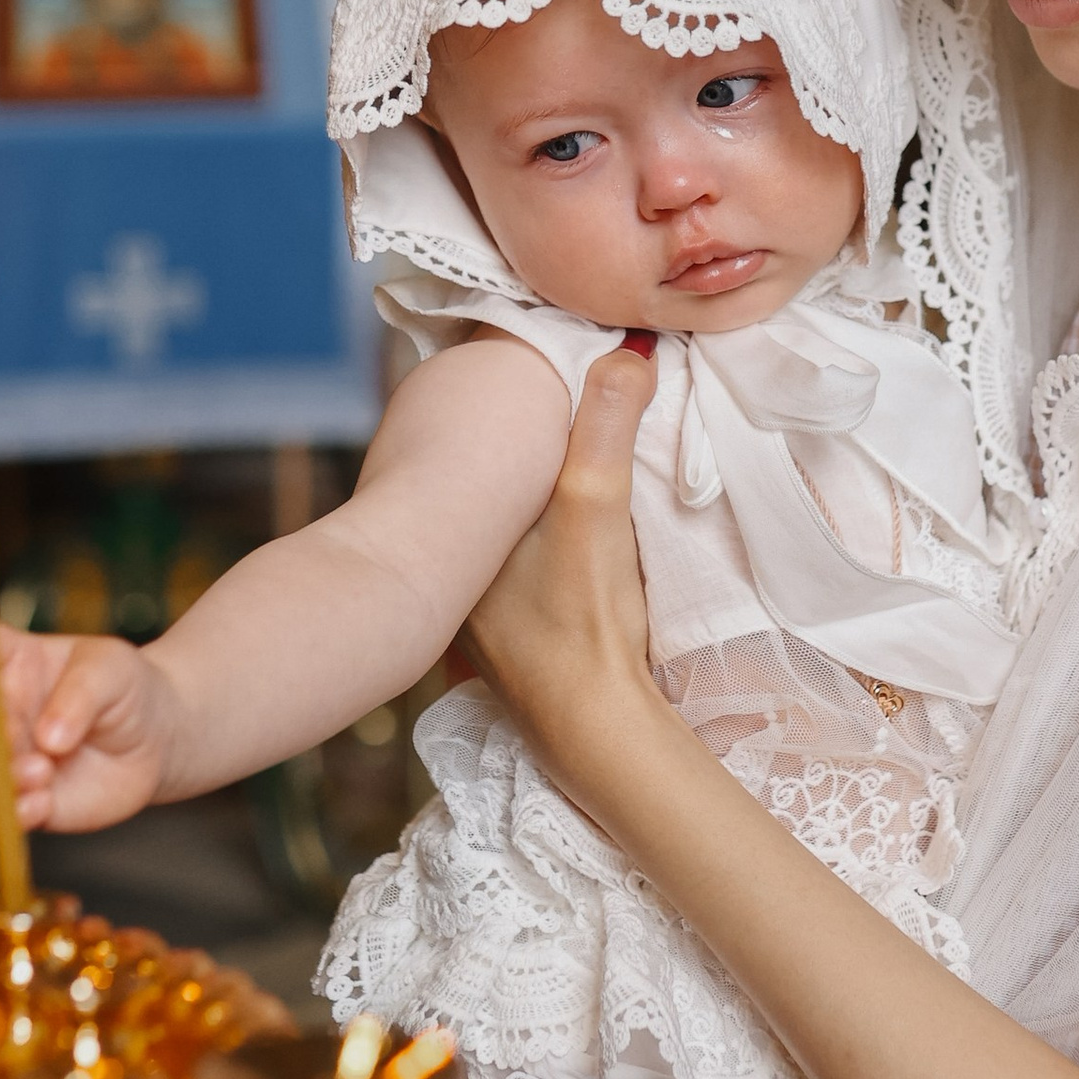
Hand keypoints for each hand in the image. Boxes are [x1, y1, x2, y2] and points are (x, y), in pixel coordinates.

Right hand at [0, 620, 176, 830]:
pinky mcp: (15, 796)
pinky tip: (44, 804)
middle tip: (14, 733)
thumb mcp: (113, 670)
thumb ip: (80, 694)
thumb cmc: (127, 690)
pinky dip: (6, 813)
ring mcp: (0, 754)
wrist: (156, 741)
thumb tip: (48, 740)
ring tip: (44, 773)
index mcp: (11, 659)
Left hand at [466, 339, 658, 809]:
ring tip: (550, 460)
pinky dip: (524, 541)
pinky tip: (551, 537)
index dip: (492, 403)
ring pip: (488, 526)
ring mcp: (470, 603)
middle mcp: (450, 561)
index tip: (524, 367)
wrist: (591, 726)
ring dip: (514, 498)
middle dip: (504, 448)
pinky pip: (505, 563)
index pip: (463, 441)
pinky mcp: (498, 634)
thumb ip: (609, 425)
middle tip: (540, 403)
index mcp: (454, 520)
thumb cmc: (584, 617)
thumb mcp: (597, 505)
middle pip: (475, 483)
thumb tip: (627, 352)